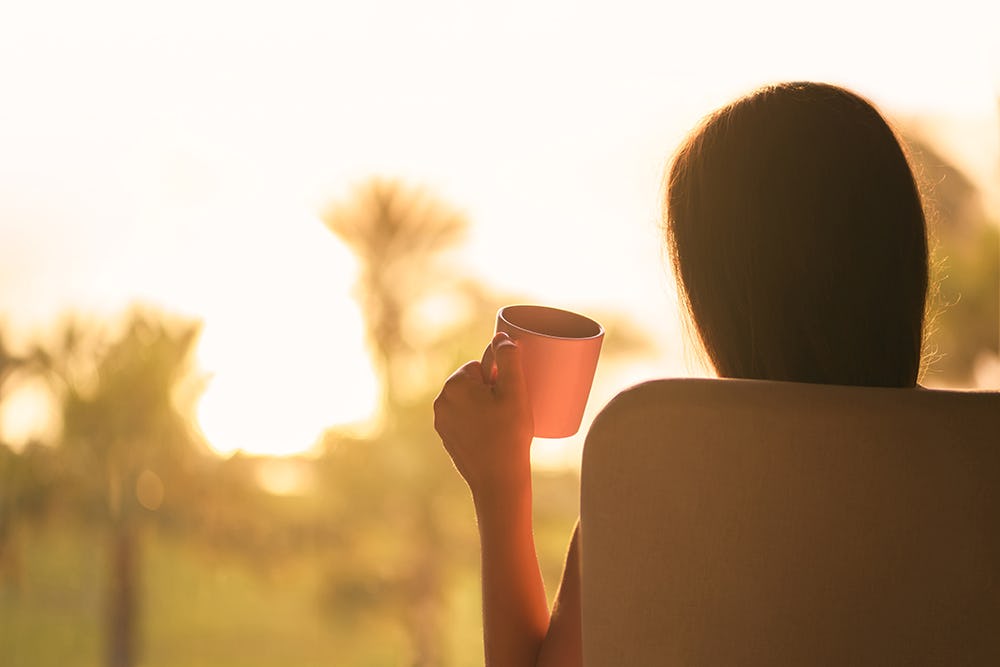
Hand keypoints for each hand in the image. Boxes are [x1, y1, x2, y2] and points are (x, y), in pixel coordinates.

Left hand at [433, 332, 533, 502]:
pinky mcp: (446, 437)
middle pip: (473, 382)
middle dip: (490, 391)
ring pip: (469, 400)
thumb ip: (509, 358)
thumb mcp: (516, 391)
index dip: (499, 378)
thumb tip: (501, 337)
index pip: (481, 365)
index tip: (508, 397)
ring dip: (483, 406)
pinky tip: (491, 436)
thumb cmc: (509, 435)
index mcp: (455, 384)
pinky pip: (464, 418)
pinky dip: (477, 422)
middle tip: (508, 412)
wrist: (498, 481)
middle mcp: (441, 401)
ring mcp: (441, 421)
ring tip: (501, 426)